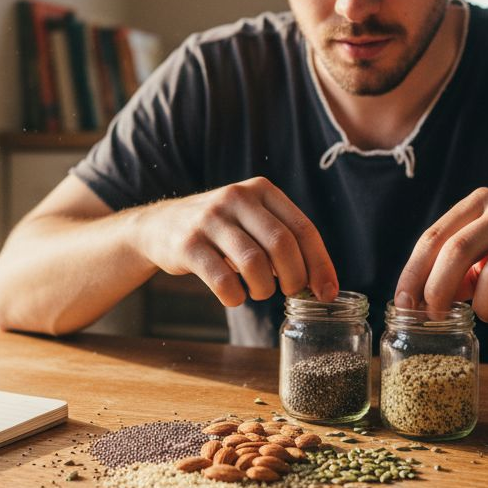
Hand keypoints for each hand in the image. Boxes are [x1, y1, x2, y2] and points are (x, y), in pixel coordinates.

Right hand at [131, 177, 338, 306]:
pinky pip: (222, 279)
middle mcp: (237, 198)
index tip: (327, 292)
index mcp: (261, 190)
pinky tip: (234, 296)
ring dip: (264, 288)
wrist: (160, 226)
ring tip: (259, 292)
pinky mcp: (188, 243)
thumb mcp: (251, 220)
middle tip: (290, 292)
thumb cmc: (219, 231)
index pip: (303, 228)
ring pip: (254, 262)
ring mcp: (210, 219)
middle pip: (282, 244)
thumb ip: (282, 240)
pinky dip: (235, 296)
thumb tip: (320, 283)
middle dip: (294, 277)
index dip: (320, 264)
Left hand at [394, 188, 487, 324]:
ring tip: (486, 316)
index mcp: (481, 202)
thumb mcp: (485, 255)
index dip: (414, 274)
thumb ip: (454, 270)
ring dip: (482, 306)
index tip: (404, 305)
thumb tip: (419, 300)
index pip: (434, 237)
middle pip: (458, 251)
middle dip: (439, 290)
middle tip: (436, 317)